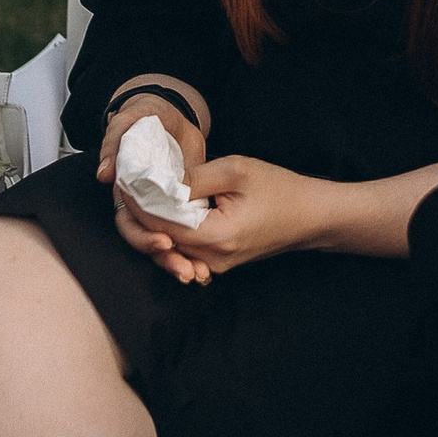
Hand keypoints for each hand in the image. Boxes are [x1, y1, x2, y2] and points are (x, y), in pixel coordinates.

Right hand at [100, 91, 211, 264]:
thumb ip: (113, 142)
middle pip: (148, 241)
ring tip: (198, 276)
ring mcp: (163, 209)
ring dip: (180, 263)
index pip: (129, 222)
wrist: (170, 116)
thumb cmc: (145, 116)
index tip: (164, 242)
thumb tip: (104, 174)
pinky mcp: (182, 208)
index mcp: (127, 190)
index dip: (143, 236)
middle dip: (166, 259)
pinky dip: (195, 253)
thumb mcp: (129, 121)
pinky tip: (207, 268)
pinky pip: (186, 236)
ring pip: (167, 244)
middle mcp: (142, 205)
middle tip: (185, 270)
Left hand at [110, 152, 326, 287]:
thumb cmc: (279, 190)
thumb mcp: (236, 171)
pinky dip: (171, 231)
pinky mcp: (218, 262)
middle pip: (160, 241)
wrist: (311, 215)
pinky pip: (185, 249)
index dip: (140, 203)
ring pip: (170, 247)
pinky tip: (166, 211)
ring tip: (142, 195)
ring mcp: (216, 265)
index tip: (126, 181)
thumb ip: (195, 177)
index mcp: (216, 237)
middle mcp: (212, 259)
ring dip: (154, 223)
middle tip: (127, 187)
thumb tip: (159, 180)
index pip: (161, 225)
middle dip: (141, 215)